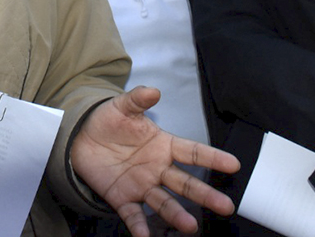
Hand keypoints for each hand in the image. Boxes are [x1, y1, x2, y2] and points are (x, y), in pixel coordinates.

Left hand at [70, 87, 240, 236]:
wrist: (81, 138)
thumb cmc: (108, 122)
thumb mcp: (122, 107)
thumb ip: (137, 100)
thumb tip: (152, 91)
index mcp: (164, 146)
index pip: (194, 153)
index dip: (213, 158)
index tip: (234, 164)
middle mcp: (158, 169)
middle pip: (186, 183)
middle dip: (206, 194)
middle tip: (226, 206)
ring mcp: (142, 186)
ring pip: (164, 202)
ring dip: (177, 214)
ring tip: (190, 226)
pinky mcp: (123, 199)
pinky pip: (133, 215)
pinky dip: (140, 227)